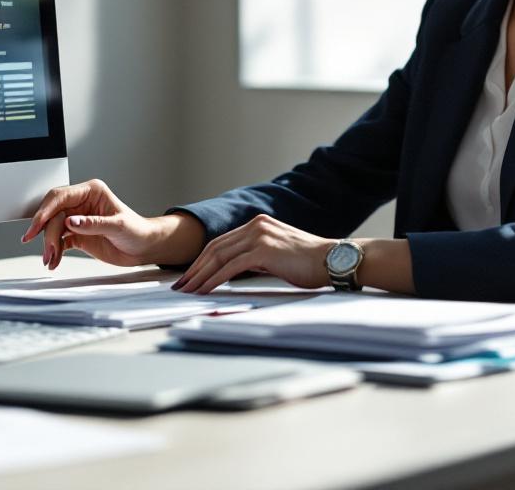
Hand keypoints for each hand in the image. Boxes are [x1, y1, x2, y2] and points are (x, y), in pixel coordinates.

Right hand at [20, 179, 202, 268]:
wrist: (144, 248)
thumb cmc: (137, 231)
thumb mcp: (118, 226)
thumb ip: (93, 223)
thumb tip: (71, 221)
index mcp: (91, 192)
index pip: (61, 197)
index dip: (46, 211)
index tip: (36, 226)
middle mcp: (81, 204)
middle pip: (54, 214)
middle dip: (47, 232)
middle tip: (46, 249)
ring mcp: (78, 220)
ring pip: (54, 228)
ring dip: (50, 244)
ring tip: (50, 259)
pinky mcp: (77, 235)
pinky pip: (60, 241)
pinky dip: (55, 251)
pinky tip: (54, 260)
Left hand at [173, 214, 331, 293]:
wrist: (333, 260)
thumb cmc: (310, 263)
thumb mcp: (277, 256)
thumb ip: (256, 258)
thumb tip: (235, 271)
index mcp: (258, 224)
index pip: (222, 242)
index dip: (203, 259)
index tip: (191, 275)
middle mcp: (255, 225)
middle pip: (215, 247)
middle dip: (195, 268)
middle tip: (181, 285)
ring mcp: (259, 236)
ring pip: (219, 256)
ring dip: (200, 275)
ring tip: (187, 290)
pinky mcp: (264, 250)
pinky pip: (230, 267)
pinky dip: (214, 279)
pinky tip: (205, 290)